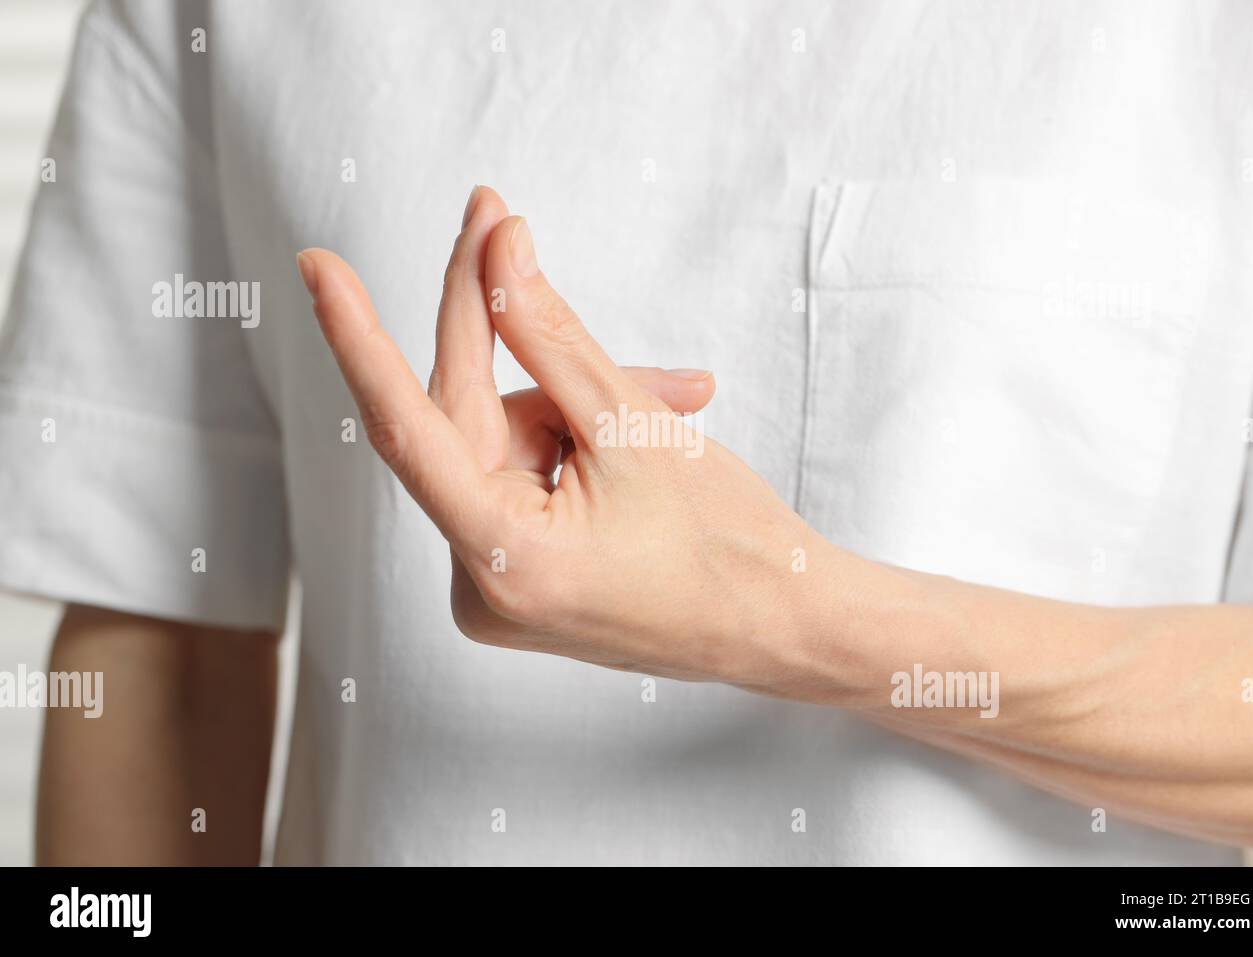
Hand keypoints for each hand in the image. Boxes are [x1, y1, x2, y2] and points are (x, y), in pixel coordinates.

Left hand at [297, 186, 837, 696]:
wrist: (786, 627)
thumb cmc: (729, 544)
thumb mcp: (635, 423)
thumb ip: (551, 334)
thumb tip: (498, 253)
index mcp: (505, 560)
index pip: (408, 428)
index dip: (359, 338)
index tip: (319, 268)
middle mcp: (483, 589)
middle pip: (469, 424)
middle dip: (518, 343)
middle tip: (510, 233)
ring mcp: (500, 593)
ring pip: (506, 447)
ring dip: (574, 403)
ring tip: (668, 401)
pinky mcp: (521, 585)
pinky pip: (522, 482)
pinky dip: (573, 444)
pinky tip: (642, 436)